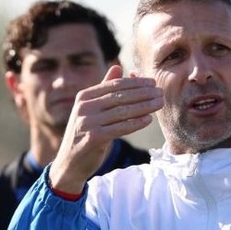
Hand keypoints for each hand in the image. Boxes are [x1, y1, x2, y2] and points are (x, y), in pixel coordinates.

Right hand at [50, 65, 161, 193]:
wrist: (69, 163)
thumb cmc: (85, 134)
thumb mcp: (91, 109)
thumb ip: (104, 90)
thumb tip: (118, 67)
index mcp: (84, 96)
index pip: (115, 85)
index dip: (136, 83)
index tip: (153, 83)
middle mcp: (84, 107)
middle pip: (120, 96)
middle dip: (143, 93)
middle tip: (160, 93)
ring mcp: (87, 122)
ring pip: (122, 112)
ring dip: (144, 107)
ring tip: (159, 104)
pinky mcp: (93, 138)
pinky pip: (119, 128)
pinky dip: (135, 123)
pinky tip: (148, 120)